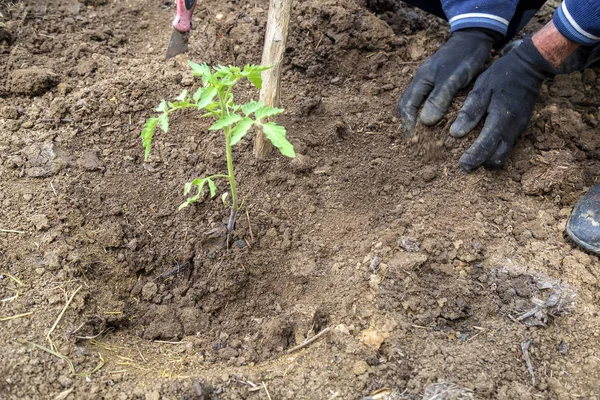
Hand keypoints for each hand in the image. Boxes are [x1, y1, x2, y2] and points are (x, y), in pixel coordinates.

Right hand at [398, 29, 498, 135]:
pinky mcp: (439, 81)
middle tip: (417, 139)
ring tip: (425, 133)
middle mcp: (421, 81)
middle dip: (409, 123)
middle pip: (407, 105)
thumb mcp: (453, 79)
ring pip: (416, 102)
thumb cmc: (464, 57)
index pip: (406, 106)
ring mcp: (429, 80)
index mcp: (421, 81)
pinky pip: (427, 99)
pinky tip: (437, 119)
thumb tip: (425, 122)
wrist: (475, 37)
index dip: (408, 124)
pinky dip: (428, 111)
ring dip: (418, 117)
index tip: (414, 139)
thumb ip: (439, 98)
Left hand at [450, 35, 556, 171]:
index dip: (474, 158)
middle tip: (465, 163)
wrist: (529, 67)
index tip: (462, 166)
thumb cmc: (501, 76)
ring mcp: (519, 129)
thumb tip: (455, 133)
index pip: (487, 146)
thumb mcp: (481, 89)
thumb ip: (470, 111)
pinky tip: (483, 144)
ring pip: (504, 154)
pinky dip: (495, 149)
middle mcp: (513, 128)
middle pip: (498, 158)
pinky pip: (508, 145)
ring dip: (489, 158)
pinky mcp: (521, 127)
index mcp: (501, 119)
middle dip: (482, 163)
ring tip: (472, 155)